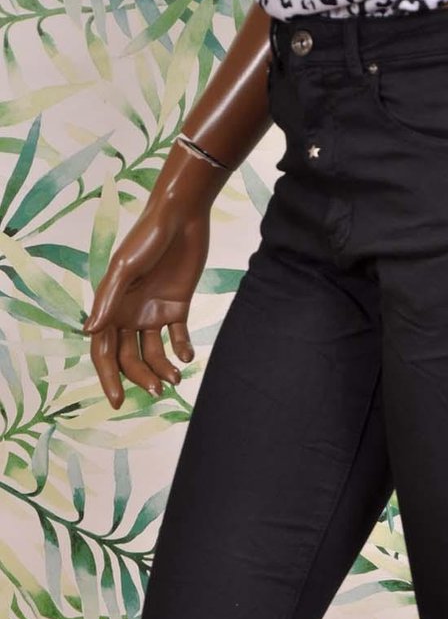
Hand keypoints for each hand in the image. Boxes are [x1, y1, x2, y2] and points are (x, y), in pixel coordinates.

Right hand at [83, 199, 210, 408]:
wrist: (182, 217)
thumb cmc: (148, 237)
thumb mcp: (126, 268)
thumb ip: (109, 299)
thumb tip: (90, 331)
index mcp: (111, 306)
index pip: (104, 351)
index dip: (108, 377)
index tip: (117, 401)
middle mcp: (129, 312)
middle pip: (130, 358)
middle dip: (141, 377)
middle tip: (159, 390)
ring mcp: (153, 310)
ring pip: (153, 352)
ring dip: (163, 369)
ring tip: (176, 378)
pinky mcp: (177, 305)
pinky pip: (177, 337)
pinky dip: (182, 350)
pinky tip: (186, 355)